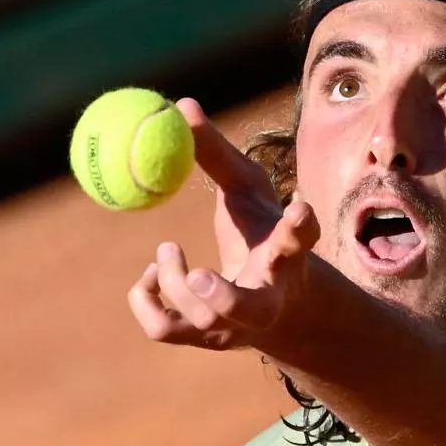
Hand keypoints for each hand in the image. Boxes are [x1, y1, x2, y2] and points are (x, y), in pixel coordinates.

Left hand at [127, 99, 319, 349]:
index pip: (297, 243)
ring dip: (173, 278)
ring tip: (169, 249)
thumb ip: (216, 154)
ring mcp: (235, 329)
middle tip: (197, 273)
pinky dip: (145, 297)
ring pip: (201, 318)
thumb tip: (182, 104)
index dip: (299, 228)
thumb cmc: (260, 236)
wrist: (276, 307)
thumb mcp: (247, 191)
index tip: (300, 207)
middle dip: (223, 296)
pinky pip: (162, 328)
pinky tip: (151, 274)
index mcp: (286, 259)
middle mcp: (267, 300)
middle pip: (250, 310)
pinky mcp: (203, 341)